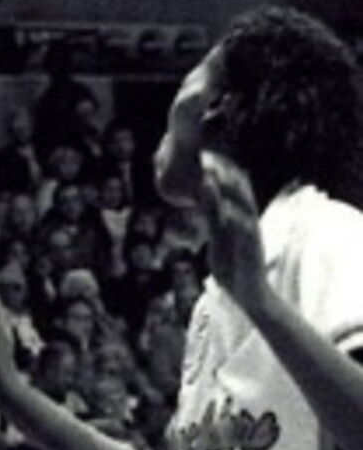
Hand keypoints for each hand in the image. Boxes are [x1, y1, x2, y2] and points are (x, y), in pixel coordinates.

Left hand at [199, 150, 267, 311]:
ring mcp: (250, 236)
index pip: (234, 187)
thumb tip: (199, 200)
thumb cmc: (232, 264)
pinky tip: (221, 211)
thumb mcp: (219, 236)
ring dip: (224, 192)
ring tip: (207, 178)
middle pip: (239, 191)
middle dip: (222, 173)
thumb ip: (212, 217)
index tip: (204, 154)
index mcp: (240, 217)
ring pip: (241, 208)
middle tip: (204, 156)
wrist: (251, 295)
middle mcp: (247, 222)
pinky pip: (243, 233)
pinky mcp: (249, 251)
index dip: (221, 170)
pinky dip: (233, 220)